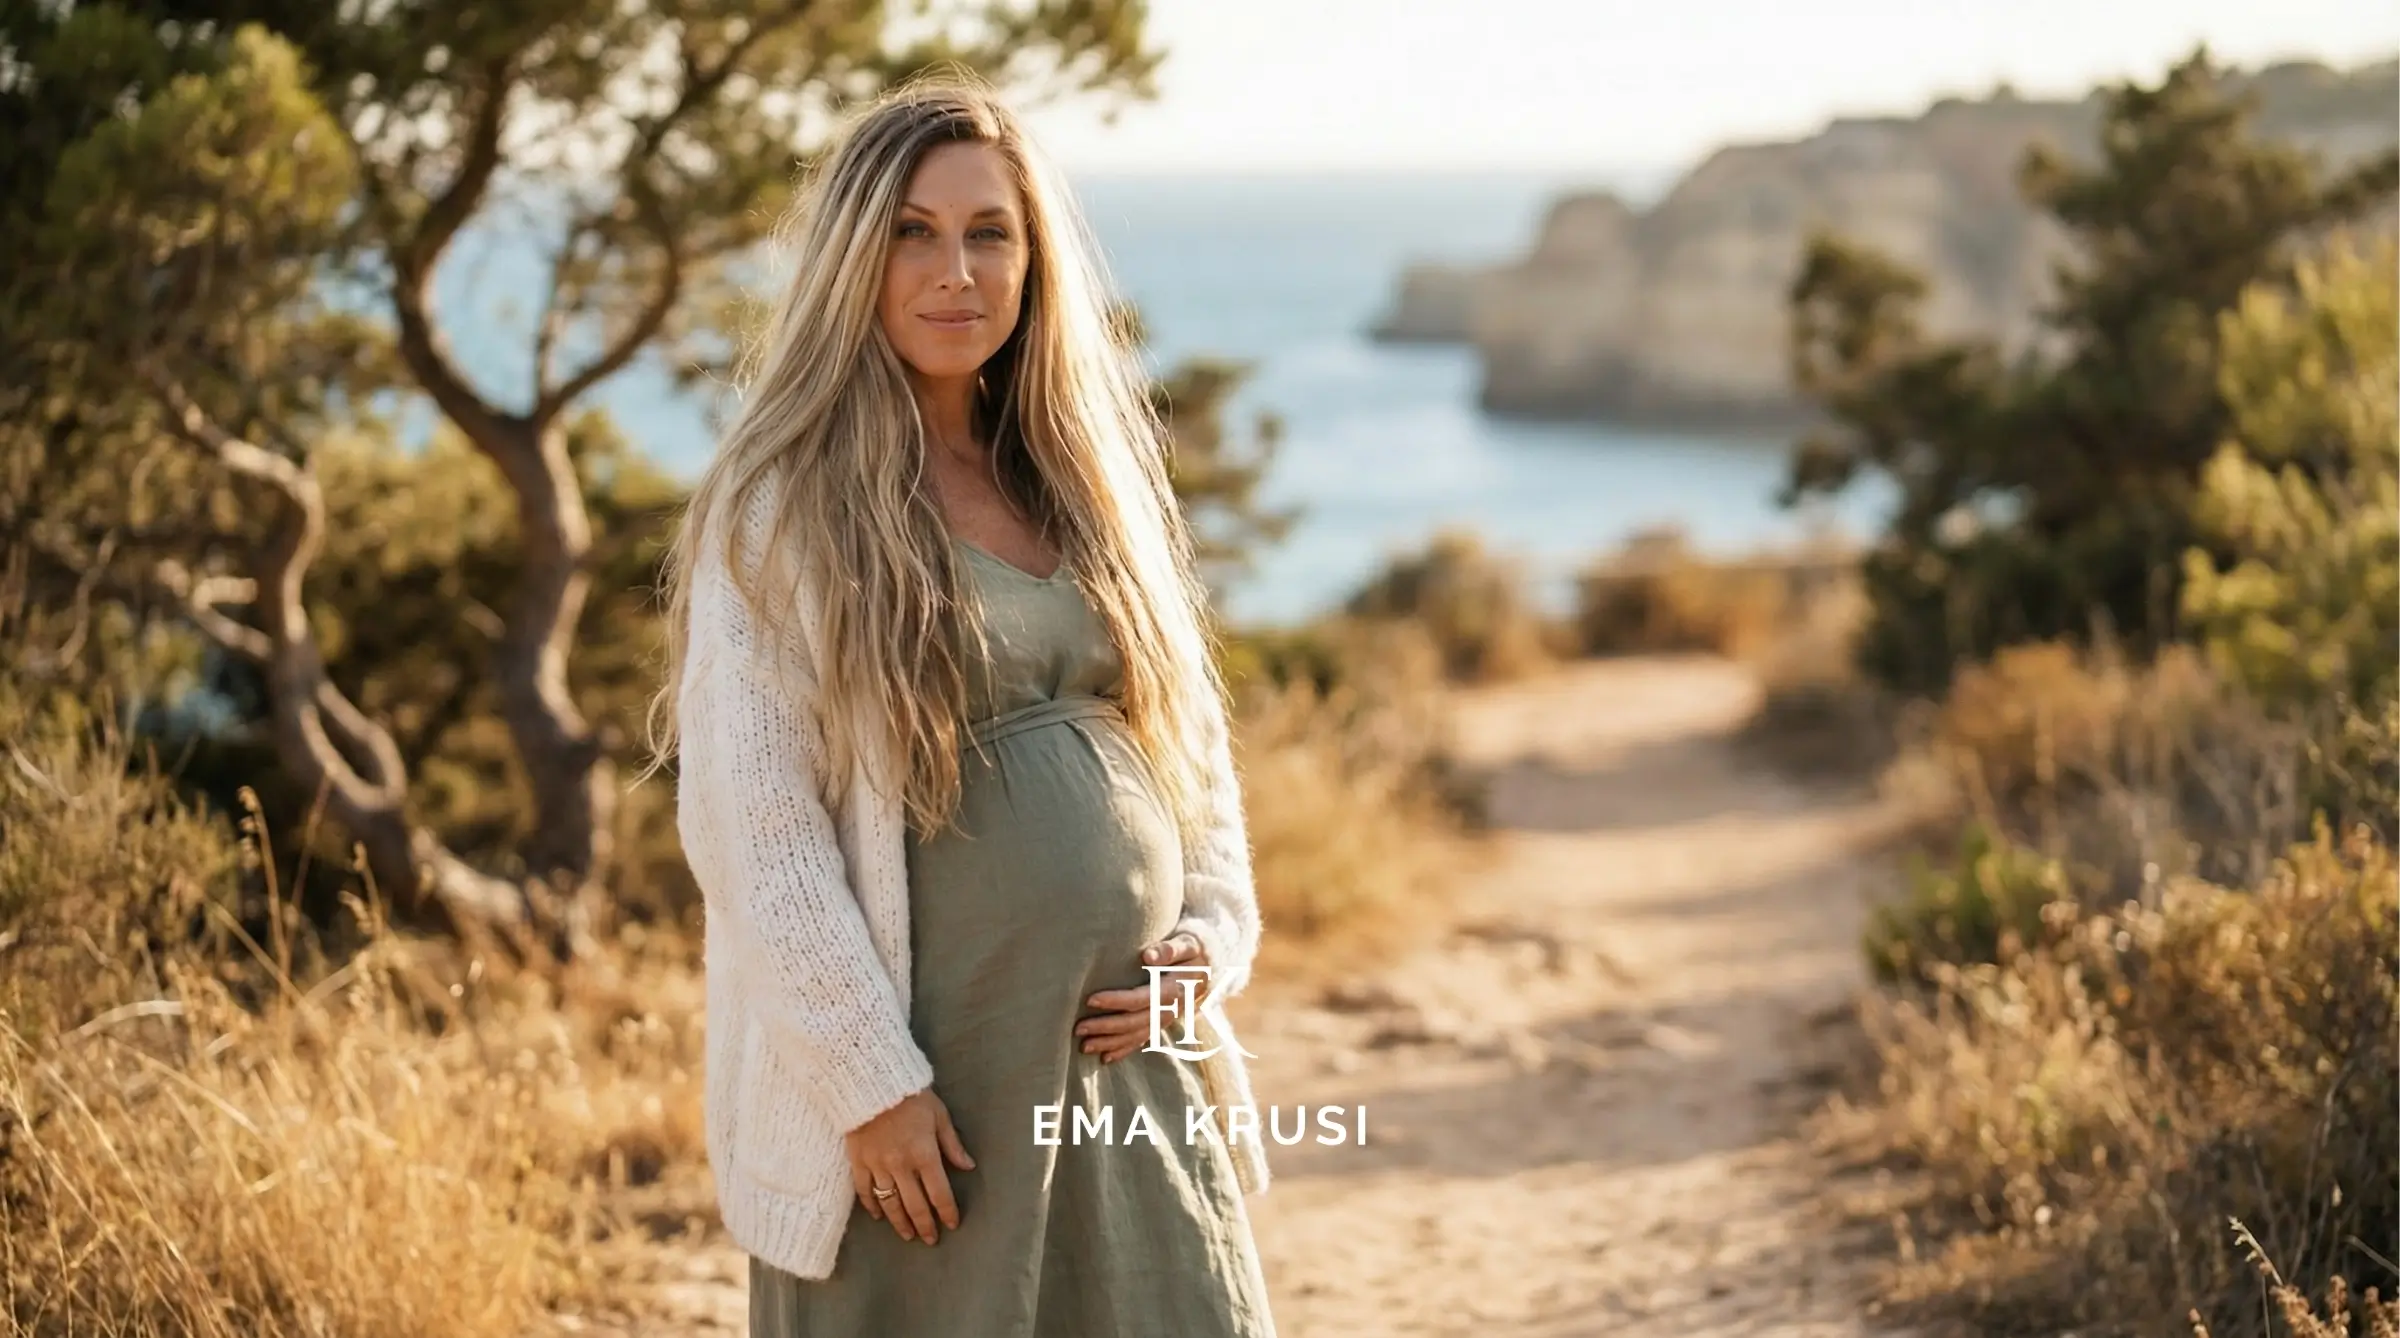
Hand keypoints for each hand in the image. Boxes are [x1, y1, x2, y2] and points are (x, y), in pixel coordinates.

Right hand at [845, 1087, 974, 1244]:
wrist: (871, 1081)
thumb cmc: (911, 1096)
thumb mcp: (940, 1115)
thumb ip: (953, 1144)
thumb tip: (968, 1166)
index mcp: (924, 1154)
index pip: (939, 1193)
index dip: (947, 1212)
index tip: (952, 1224)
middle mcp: (901, 1166)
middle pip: (915, 1205)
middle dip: (925, 1225)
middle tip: (930, 1239)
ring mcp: (877, 1165)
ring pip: (890, 1203)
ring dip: (900, 1223)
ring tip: (908, 1235)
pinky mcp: (858, 1161)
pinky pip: (865, 1191)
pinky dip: (872, 1206)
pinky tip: (878, 1216)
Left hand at [1073, 932, 1209, 1064]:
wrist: (1211, 962)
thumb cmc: (1192, 948)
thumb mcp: (1187, 943)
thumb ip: (1170, 949)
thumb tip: (1148, 957)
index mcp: (1176, 988)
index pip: (1143, 997)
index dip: (1117, 1000)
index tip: (1090, 1000)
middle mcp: (1173, 1008)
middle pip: (1136, 1021)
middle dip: (1107, 1027)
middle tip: (1078, 1029)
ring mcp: (1169, 1018)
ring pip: (1138, 1035)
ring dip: (1111, 1043)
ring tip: (1084, 1047)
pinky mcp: (1164, 1022)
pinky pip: (1144, 1040)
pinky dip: (1125, 1050)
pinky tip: (1105, 1057)